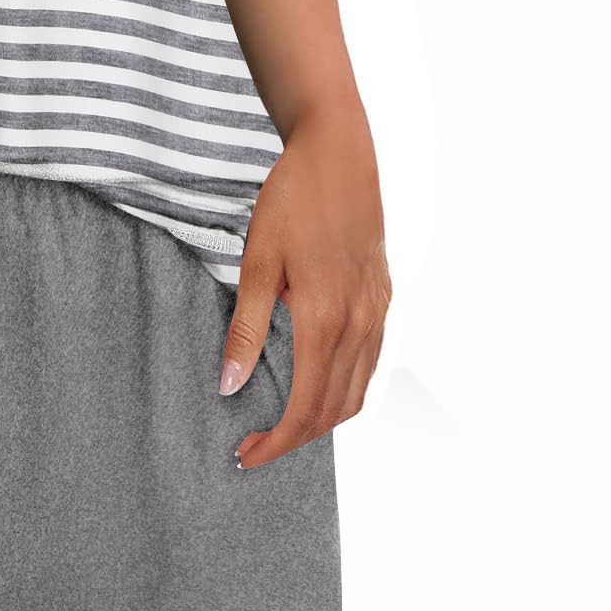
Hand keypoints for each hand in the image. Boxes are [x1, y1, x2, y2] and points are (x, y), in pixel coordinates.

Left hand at [219, 106, 391, 468]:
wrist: (339, 155)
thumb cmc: (293, 201)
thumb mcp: (256, 262)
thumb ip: (245, 329)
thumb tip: (228, 385)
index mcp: (325, 319)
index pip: (305, 409)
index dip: (276, 442)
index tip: (246, 455)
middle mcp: (360, 324)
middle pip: (335, 411)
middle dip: (295, 439)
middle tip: (254, 446)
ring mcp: (377, 313)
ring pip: (358, 392)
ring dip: (322, 420)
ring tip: (281, 426)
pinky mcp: (382, 299)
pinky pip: (368, 364)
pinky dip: (343, 390)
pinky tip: (316, 385)